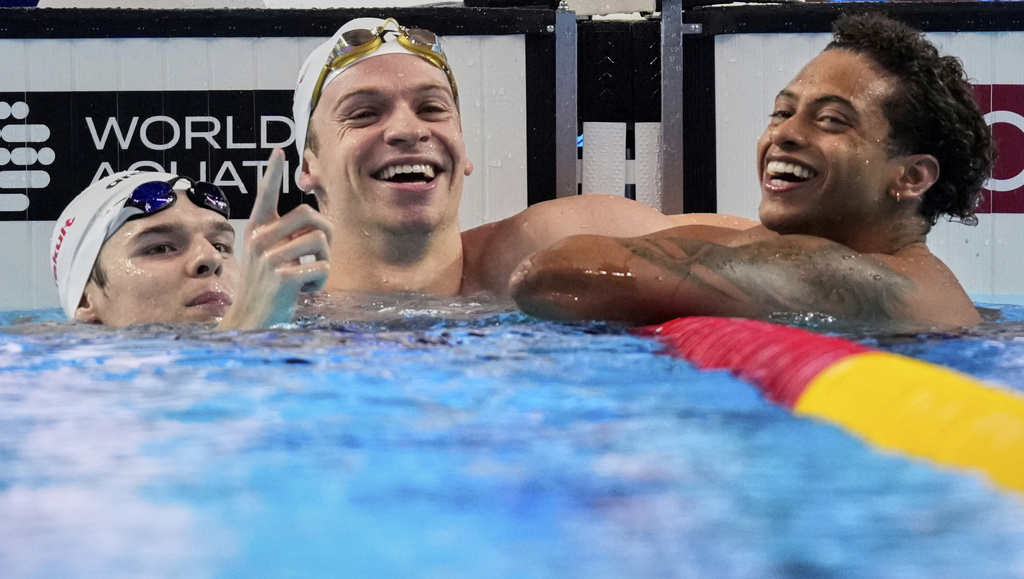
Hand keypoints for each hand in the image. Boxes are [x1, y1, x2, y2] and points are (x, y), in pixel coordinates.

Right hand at [218, 148, 332, 328]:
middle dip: (327, 232)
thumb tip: (317, 221)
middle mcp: (259, 239)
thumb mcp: (271, 255)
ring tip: (309, 276)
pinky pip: (320, 267)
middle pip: (309, 216)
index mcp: (257, 230)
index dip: (272, 173)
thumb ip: (287, 237)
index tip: (278, 151)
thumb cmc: (269, 284)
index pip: (265, 196)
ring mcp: (268, 259)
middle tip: (321, 253)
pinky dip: (320, 281)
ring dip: (324, 262)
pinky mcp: (281, 278)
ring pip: (320, 242)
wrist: (252, 318)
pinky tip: (306, 290)